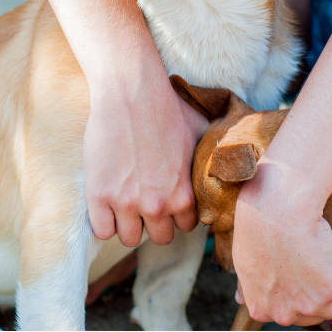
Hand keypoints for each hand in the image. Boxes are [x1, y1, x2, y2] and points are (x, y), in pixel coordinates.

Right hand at [83, 76, 209, 246]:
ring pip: (130, 238)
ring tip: (127, 201)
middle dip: (155, 221)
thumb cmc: (168, 108)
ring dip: (130, 223)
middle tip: (147, 199)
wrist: (131, 92)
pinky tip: (108, 202)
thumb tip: (231, 163)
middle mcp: (158, 205)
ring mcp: (127, 202)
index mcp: (185, 195)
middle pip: (160, 237)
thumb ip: (214, 159)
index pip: (186, 227)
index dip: (177, 213)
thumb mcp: (203, 135)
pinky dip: (106, 221)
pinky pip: (103, 231)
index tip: (168, 199)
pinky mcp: (99, 196)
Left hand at [231, 162, 331, 326]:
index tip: (305, 274)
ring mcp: (309, 305)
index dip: (301, 292)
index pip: (290, 314)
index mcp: (261, 309)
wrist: (277, 207)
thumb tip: (240, 300)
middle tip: (320, 265)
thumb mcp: (243, 261)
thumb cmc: (258, 226)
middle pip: (315, 313)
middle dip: (320, 291)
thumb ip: (246, 286)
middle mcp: (284, 314)